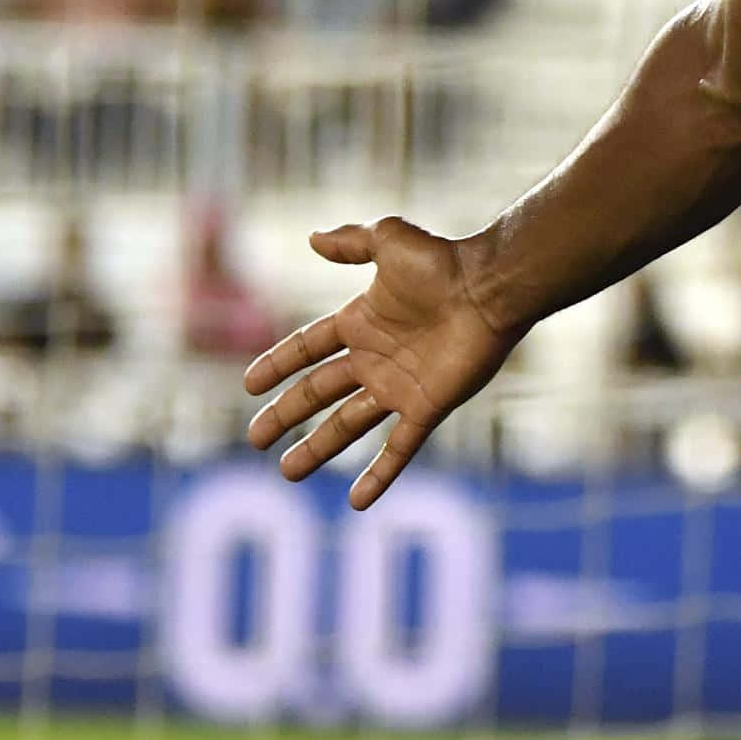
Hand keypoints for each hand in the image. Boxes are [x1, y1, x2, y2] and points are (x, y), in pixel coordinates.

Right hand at [243, 219, 521, 509]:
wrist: (490, 288)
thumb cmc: (443, 262)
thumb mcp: (388, 239)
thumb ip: (351, 241)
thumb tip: (311, 238)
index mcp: (362, 322)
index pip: (308, 348)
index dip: (279, 364)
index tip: (250, 384)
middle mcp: (376, 358)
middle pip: (320, 392)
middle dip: (287, 415)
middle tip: (255, 440)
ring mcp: (400, 386)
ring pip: (348, 425)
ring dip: (318, 449)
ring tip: (288, 473)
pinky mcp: (428, 407)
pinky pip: (399, 448)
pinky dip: (379, 475)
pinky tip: (357, 502)